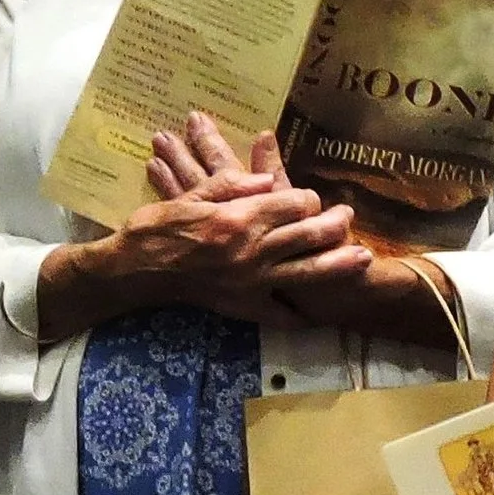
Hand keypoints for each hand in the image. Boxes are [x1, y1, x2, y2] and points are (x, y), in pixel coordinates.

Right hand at [149, 112, 375, 324]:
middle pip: (311, 233)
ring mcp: (248, 281)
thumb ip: (232, 184)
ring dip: (339, 264)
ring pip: (307, 271)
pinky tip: (312, 312)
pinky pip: (276, 314)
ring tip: (362, 258)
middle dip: (335, 222)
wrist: (131, 272)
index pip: (296, 203)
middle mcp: (251, 250)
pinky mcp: (240, 305)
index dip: (307, 198)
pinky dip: (296, 315)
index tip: (307, 199)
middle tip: (346, 217)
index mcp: (239, 218)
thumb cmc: (155, 229)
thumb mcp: (191, 196)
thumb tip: (269, 179)